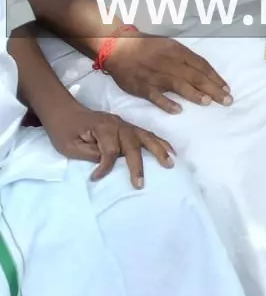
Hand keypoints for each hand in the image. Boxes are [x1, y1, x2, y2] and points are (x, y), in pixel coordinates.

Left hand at [39, 103, 173, 186]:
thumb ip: (91, 154)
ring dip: (159, 150)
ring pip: (145, 137)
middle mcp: (118, 124)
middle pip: (132, 145)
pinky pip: (147, 134)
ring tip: (170, 162)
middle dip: (137, 165)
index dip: (104, 166)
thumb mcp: (70, 146)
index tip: (95, 177)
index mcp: (102, 128)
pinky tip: (170, 150)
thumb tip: (109, 163)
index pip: (110, 150)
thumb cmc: (64, 131)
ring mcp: (124, 124)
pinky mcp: (128, 127)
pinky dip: (159, 142)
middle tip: (140, 183)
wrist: (65, 112)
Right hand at [101, 32, 231, 113]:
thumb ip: (186, 58)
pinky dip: (166, 102)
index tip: (226, 88)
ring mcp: (155, 75)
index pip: (201, 65)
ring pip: (178, 84)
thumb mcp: (170, 45)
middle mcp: (169, 62)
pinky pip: (155, 95)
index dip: (215, 77)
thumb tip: (205, 72)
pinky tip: (178, 110)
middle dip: (213, 88)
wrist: (118, 46)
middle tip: (227, 100)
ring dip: (194, 94)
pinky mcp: (142, 86)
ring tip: (208, 102)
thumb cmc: (147, 46)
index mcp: (178, 51)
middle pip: (195, 76)